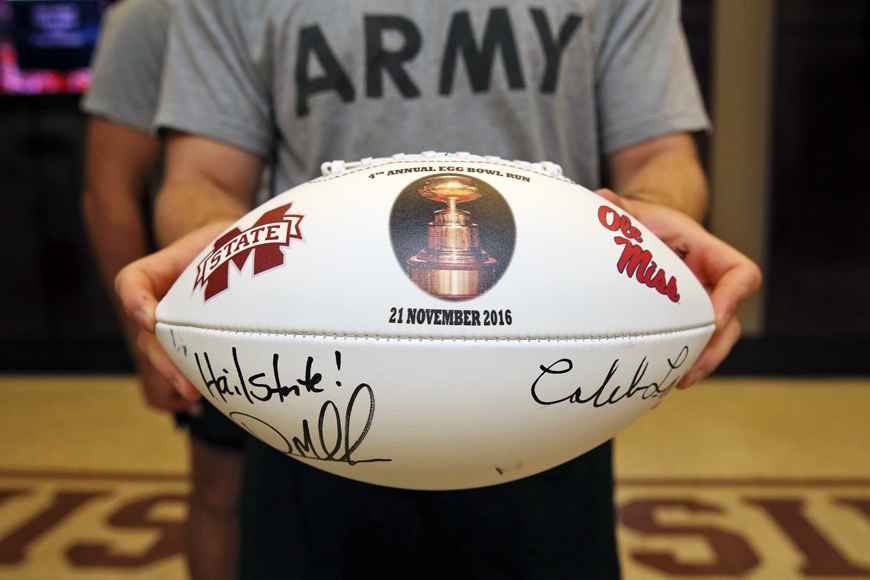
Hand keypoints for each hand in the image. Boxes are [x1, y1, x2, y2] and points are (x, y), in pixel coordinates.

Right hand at [116, 221, 233, 401]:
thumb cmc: (232, 240)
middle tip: (183, 380)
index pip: (131, 280)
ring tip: (193, 392)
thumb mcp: (234, 232)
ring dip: (174, 375)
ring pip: (160, 353)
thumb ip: (244, 240)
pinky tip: (209, 398)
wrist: (236, 251)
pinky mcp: (189, 339)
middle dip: (162, 358)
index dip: (134, 299)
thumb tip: (278, 255)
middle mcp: (160, 300)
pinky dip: (188, 381)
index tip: (151, 319)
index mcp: (161, 269)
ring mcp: (171, 323)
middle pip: (147, 333)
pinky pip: (179, 363)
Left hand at [596, 189, 761, 388]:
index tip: (715, 315)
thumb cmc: (646, 221)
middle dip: (715, 347)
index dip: (735, 295)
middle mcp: (710, 282)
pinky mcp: (684, 321)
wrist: (650, 230)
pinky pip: (689, 345)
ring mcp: (700, 304)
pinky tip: (657, 387)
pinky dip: (677, 364)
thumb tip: (602, 199)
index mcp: (706, 252)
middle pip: (730, 319)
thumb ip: (619, 209)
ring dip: (700, 363)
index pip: (741, 273)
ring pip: (713, 339)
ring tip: (677, 383)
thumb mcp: (634, 213)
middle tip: (692, 370)